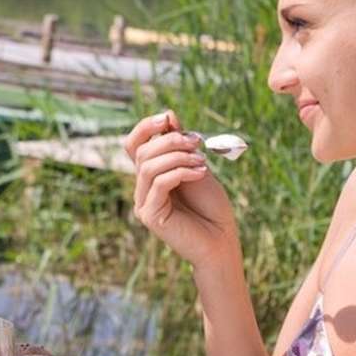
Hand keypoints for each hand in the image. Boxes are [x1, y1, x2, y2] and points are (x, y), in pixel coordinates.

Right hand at [123, 110, 237, 268]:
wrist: (222, 240)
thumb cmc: (211, 206)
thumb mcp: (196, 166)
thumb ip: (181, 145)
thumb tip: (169, 115)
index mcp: (151, 175)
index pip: (134, 144)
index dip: (146, 127)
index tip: (168, 118)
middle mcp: (142, 188)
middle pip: (141, 152)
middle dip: (170, 141)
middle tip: (197, 142)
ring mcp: (144, 203)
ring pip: (148, 167)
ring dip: (178, 157)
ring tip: (202, 161)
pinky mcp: (150, 216)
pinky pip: (159, 184)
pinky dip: (180, 172)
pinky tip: (201, 173)